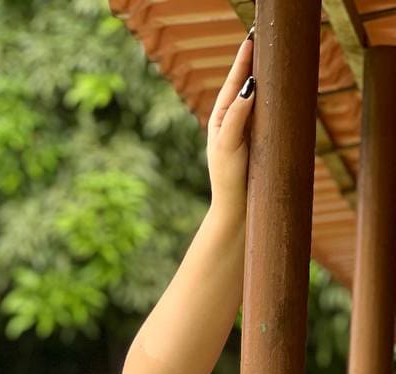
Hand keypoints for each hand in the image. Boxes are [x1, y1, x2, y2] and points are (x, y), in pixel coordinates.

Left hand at [206, 32, 255, 216]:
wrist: (237, 207)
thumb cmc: (228, 178)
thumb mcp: (229, 145)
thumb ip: (237, 116)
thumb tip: (249, 86)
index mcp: (220, 119)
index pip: (233, 82)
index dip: (243, 60)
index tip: (252, 38)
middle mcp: (231, 121)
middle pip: (243, 84)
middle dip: (253, 62)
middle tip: (262, 37)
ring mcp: (245, 130)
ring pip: (256, 97)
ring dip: (264, 77)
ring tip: (271, 55)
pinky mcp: (258, 141)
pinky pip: (266, 112)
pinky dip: (273, 97)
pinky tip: (280, 89)